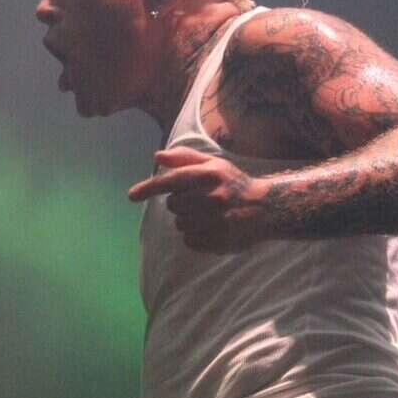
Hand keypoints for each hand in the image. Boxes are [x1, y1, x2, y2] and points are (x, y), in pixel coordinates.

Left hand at [128, 147, 268, 252]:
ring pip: (180, 224)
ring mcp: (215, 221)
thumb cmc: (234, 184)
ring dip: (188, 220)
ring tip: (208, 215)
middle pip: (173, 205)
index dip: (148, 189)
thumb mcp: (214, 164)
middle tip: (200, 201)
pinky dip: (195, 236)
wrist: (266, 209)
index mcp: (209, 175)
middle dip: (181, 203)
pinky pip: (189, 241)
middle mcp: (212, 197)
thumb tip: (157, 156)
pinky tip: (211, 228)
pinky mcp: (217, 241)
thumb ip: (185, 158)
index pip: (171, 181)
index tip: (131, 196)